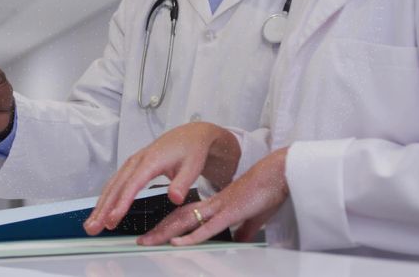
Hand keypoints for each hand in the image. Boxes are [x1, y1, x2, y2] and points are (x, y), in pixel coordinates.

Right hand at [83, 122, 239, 234]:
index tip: (112, 219)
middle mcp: (137, 160)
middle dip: (103, 208)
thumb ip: (182, 183)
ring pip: (112, 185)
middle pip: (116, 187)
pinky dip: (107, 197)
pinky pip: (116, 182)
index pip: (132, 185)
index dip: (121, 204)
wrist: (192, 135)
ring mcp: (133, 162)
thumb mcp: (192, 167)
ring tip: (92, 225)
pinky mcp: (133, 166)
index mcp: (151, 161)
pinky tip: (101, 210)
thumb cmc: (192, 150)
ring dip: (101, 205)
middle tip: (93, 228)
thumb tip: (174, 198)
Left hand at [137, 147, 289, 245]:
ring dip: (166, 233)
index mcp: (215, 205)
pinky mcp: (231, 212)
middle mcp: (212, 204)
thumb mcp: (252, 217)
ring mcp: (220, 208)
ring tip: (150, 242)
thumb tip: (240, 240)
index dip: (168, 226)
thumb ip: (244, 229)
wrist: (278, 175)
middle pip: (178, 218)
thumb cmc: (267, 193)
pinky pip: (208, 227)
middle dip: (159, 231)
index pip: (185, 216)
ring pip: (186, 221)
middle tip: (140, 241)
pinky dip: (191, 236)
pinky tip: (178, 242)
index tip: (154, 235)